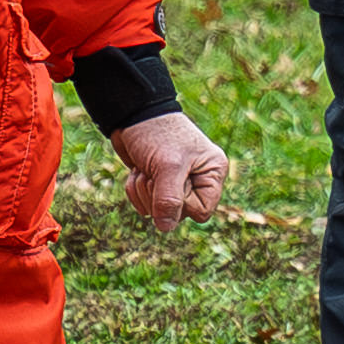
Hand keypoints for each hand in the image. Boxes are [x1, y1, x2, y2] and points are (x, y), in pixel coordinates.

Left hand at [109, 113, 233, 228]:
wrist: (132, 114)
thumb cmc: (157, 133)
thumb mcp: (167, 166)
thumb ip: (169, 199)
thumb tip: (165, 228)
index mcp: (211, 173)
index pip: (202, 211)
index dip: (181, 205)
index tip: (170, 184)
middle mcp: (198, 180)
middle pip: (178, 213)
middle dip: (157, 196)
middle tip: (152, 173)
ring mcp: (177, 182)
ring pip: (158, 210)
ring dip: (144, 192)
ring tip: (144, 168)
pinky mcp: (157, 182)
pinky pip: (145, 203)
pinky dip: (136, 189)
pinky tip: (138, 170)